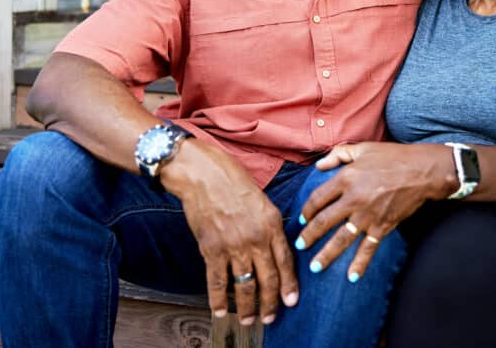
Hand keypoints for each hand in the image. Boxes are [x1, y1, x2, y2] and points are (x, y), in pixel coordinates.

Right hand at [161, 140, 297, 325]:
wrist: (204, 175)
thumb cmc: (233, 182)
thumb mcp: (263, 201)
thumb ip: (271, 226)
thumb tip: (276, 249)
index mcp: (272, 224)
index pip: (285, 262)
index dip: (289, 285)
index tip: (291, 302)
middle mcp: (256, 238)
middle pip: (267, 279)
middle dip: (270, 303)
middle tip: (270, 318)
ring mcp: (233, 245)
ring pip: (244, 285)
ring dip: (247, 307)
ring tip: (249, 320)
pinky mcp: (211, 249)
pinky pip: (217, 281)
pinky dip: (218, 299)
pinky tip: (220, 311)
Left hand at [297, 142, 453, 280]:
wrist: (422, 171)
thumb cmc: (393, 157)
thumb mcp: (363, 149)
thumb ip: (338, 155)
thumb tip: (318, 165)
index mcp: (346, 178)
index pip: (318, 198)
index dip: (307, 210)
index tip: (302, 218)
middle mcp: (354, 199)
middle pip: (324, 221)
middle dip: (309, 235)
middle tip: (300, 245)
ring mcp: (368, 216)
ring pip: (341, 239)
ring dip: (327, 255)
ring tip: (314, 267)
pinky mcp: (382, 227)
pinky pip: (368, 248)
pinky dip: (360, 264)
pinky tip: (351, 277)